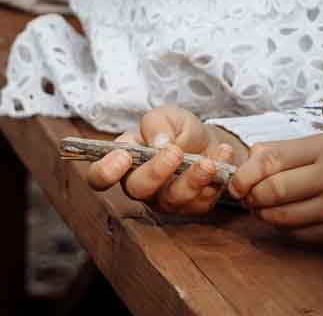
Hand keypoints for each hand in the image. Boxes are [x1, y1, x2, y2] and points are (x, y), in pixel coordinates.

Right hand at [81, 105, 238, 217]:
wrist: (209, 142)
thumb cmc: (177, 129)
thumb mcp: (166, 115)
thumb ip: (156, 124)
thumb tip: (157, 143)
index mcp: (124, 161)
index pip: (99, 177)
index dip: (104, 173)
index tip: (124, 156)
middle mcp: (141, 185)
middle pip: (137, 190)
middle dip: (156, 172)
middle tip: (175, 152)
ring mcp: (166, 200)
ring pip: (172, 200)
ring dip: (191, 180)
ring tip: (207, 162)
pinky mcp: (192, 207)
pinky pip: (202, 200)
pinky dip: (216, 178)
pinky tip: (223, 154)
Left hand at [225, 133, 322, 243]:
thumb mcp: (309, 145)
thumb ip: (273, 152)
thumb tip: (240, 171)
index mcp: (322, 148)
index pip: (271, 160)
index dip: (245, 174)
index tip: (234, 184)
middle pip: (274, 190)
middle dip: (251, 196)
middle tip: (246, 197)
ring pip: (282, 217)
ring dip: (262, 214)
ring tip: (260, 206)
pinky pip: (296, 234)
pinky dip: (281, 227)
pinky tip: (282, 216)